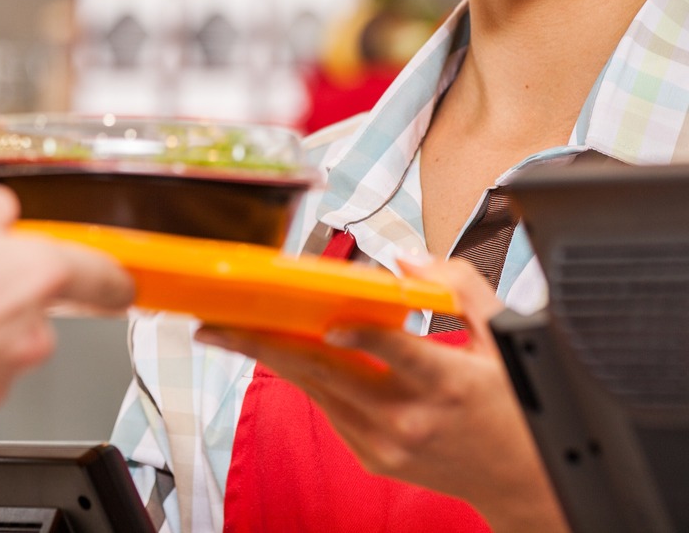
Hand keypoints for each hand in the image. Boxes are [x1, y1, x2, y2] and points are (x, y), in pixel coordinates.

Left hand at [194, 258, 567, 532]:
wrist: (523, 482)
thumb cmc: (514, 406)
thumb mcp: (506, 339)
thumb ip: (458, 289)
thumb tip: (406, 260)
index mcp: (447, 384)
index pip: (393, 351)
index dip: (357, 333)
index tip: (326, 314)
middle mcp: (409, 418)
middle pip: (326, 371)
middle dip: (265, 343)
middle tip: (219, 321)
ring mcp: (386, 442)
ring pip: (315, 388)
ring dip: (269, 357)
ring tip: (228, 331)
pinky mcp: (372, 455)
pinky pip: (327, 405)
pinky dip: (303, 374)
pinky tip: (278, 350)